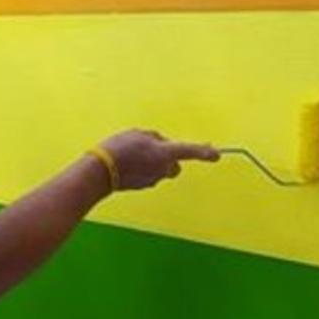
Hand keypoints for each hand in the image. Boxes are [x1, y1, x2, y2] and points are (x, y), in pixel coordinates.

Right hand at [99, 129, 219, 190]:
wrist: (101, 171)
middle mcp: (163, 168)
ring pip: (160, 169)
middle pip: (174, 163)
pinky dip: (141, 169)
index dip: (204, 152)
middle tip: (149, 147)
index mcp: (165, 152)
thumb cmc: (119, 148)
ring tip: (132, 154)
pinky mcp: (143, 186)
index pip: (190, 151)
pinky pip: (148, 174)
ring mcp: (153, 179)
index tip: (217, 154)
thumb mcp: (138, 133)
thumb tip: (159, 143)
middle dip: (166, 156)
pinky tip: (127, 163)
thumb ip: (154, 137)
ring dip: (152, 162)